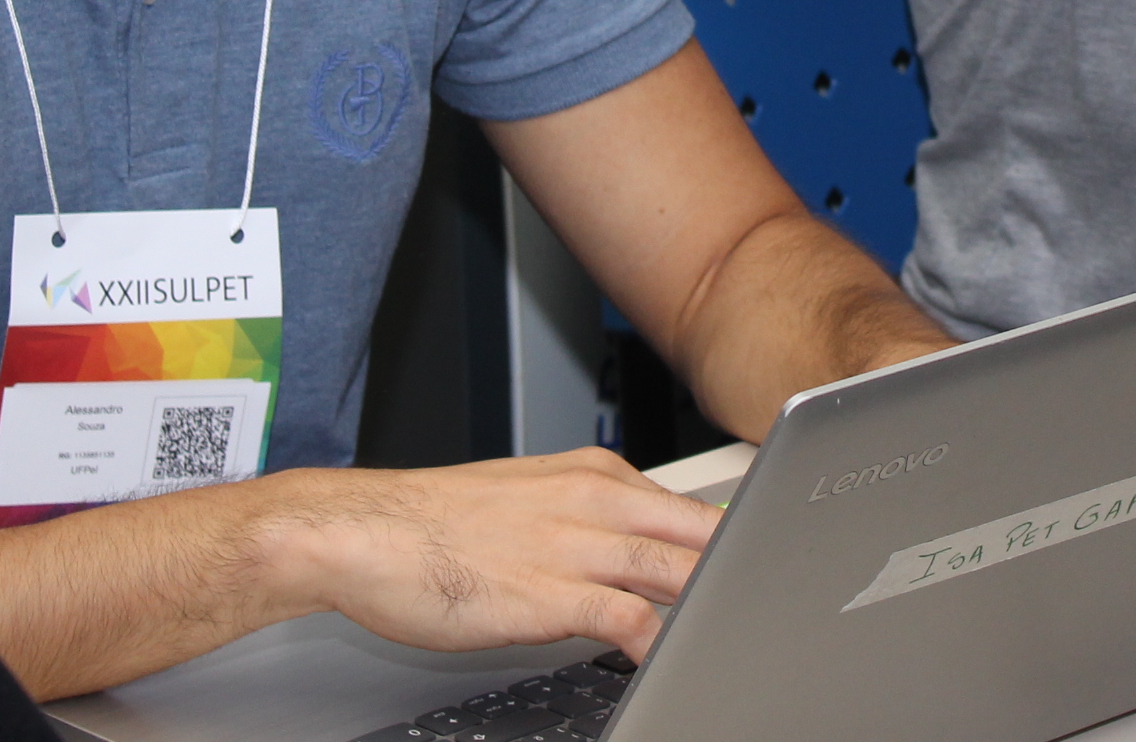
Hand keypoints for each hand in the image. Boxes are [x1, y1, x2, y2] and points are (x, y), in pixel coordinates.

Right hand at [269, 449, 720, 662]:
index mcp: (593, 473)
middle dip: (740, 572)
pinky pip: (633, 623)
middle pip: (702, 534)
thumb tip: (632, 554)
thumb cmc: (432, 526)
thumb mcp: (527, 501)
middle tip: (771, 604)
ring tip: (737, 635)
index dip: (734, 541)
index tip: (760, 569)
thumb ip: (587, 522)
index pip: (690, 504)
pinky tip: (671, 662)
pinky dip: (662, 646)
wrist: (364, 534)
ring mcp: (578, 545)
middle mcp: (595, 499)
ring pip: (680, 572)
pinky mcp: (554, 592)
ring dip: (712, 605)